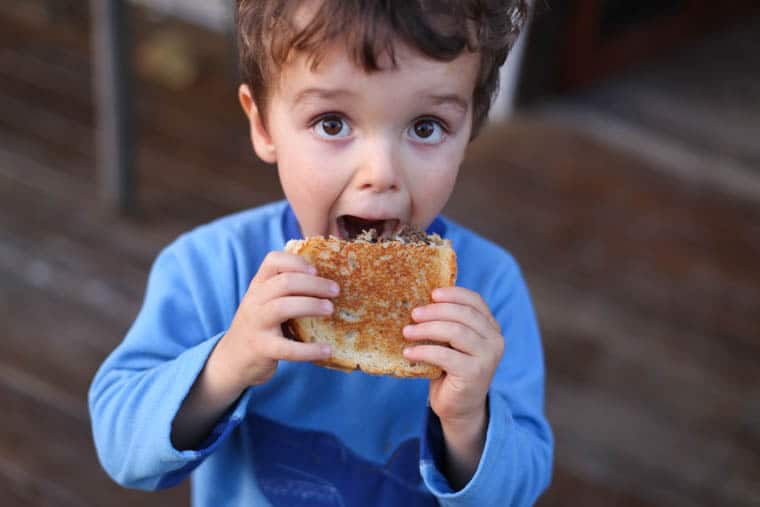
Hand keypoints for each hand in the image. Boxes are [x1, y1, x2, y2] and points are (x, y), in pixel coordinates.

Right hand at [217, 251, 337, 389]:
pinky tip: (326, 350)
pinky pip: (287, 348)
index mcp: (258, 286)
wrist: (232, 359)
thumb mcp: (265, 302)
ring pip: (282, 307)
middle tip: (335, 290)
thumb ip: (287, 291)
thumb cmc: (259, 326)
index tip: (316, 270)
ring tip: (330, 309)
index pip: (273, 261)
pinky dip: (309, 349)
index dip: (296, 262)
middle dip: (314, 284)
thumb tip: (329, 283)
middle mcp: (254, 301)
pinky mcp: (261, 349)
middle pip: (284, 282)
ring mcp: (256, 324)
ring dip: (311, 305)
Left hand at [403, 287, 502, 423]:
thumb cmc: (450, 370)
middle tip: (413, 313)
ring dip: (427, 329)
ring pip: (455, 331)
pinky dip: (424, 351)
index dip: (453, 294)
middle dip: (435, 311)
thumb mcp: (451, 342)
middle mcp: (495, 340)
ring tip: (407, 332)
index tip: (432, 293)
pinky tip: (408, 352)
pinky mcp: (475, 373)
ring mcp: (487, 357)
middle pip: (464, 314)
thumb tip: (420, 301)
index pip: (475, 301)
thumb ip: (447, 322)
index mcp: (491, 327)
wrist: (459, 407)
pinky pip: (445, 355)